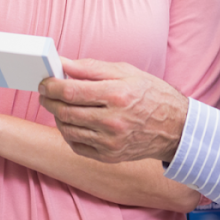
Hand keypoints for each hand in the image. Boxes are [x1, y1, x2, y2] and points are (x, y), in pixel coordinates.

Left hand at [38, 58, 188, 163]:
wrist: (175, 127)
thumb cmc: (150, 94)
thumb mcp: (125, 72)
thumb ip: (90, 68)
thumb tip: (61, 63)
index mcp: (117, 95)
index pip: (71, 91)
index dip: (51, 86)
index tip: (44, 81)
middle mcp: (113, 121)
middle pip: (65, 112)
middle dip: (49, 100)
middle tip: (45, 92)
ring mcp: (110, 142)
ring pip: (67, 130)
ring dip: (56, 116)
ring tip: (58, 105)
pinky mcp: (109, 156)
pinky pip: (76, 146)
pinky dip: (68, 133)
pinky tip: (72, 122)